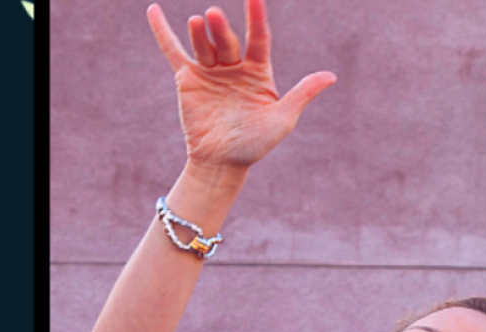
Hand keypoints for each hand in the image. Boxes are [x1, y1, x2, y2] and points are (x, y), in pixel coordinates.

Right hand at [147, 0, 335, 171]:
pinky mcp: (188, 79)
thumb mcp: (282, 119)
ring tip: (199, 22)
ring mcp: (210, 70)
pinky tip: (154, 11)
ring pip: (204, 44)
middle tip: (215, 17)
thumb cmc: (255, 144)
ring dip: (201, 33)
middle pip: (228, 40)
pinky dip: (163, 33)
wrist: (222, 163)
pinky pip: (173, 52)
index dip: (257, 16)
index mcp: (257, 71)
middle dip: (221, 29)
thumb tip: (331, 76)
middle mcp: (234, 66)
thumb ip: (302, 94)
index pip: (258, 37)